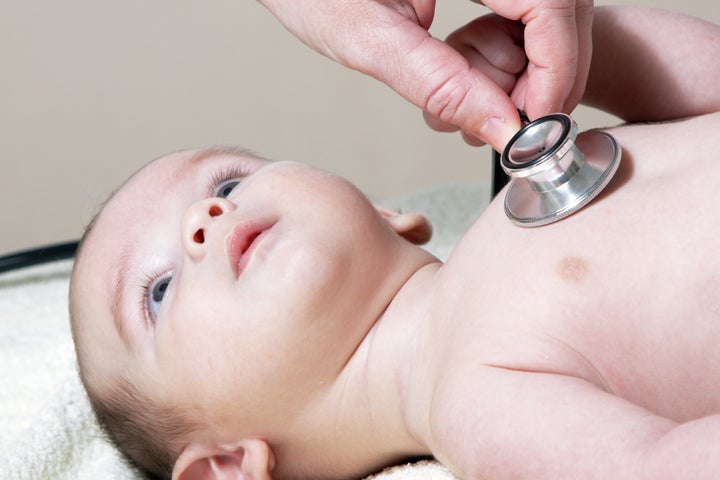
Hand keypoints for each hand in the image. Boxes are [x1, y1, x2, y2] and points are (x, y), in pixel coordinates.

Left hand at [258, 0, 592, 150]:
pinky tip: (473, 65)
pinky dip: (512, 47)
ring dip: (528, 67)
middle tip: (506, 124)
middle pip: (564, 11)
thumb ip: (442, 85)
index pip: (554, 5)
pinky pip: (528, 8)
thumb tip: (505, 130)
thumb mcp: (371, 39)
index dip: (555, 72)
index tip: (533, 125)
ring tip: (479, 98)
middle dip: (544, 77)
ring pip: (554, 12)